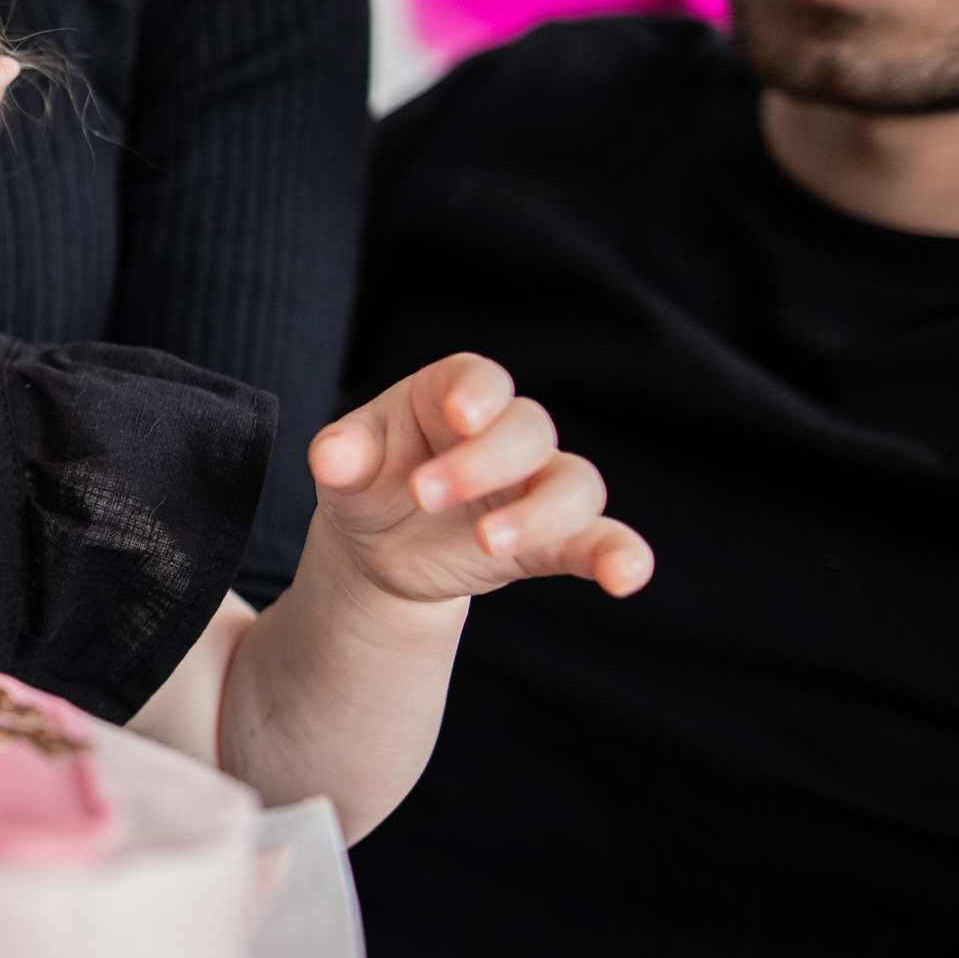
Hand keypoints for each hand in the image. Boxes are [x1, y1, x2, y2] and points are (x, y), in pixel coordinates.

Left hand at [307, 353, 653, 605]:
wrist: (381, 545)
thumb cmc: (368, 482)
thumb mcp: (344, 469)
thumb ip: (341, 457)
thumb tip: (332, 457)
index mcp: (450, 396)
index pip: (479, 379)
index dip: (478, 392)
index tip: (462, 417)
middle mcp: (503, 433)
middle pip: (527, 429)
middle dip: (483, 463)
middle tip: (422, 495)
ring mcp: (533, 485)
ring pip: (574, 483)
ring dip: (540, 513)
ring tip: (490, 542)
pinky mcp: (552, 540)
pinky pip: (602, 540)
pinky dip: (621, 555)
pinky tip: (626, 578)